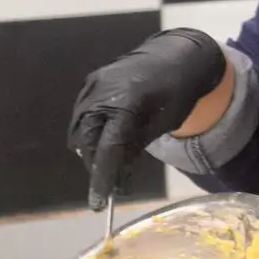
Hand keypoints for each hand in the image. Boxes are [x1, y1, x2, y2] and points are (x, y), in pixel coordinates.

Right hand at [67, 29, 225, 209]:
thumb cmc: (178, 92)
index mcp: (128, 101)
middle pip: (89, 142)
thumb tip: (114, 175)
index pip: (108, 147)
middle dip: (98, 166)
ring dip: (93, 150)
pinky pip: (82, 115)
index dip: (102, 177)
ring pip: (81, 130)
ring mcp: (94, 84)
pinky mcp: (91, 82)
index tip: (99, 203)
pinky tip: (108, 139)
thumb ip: (135, 147)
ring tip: (113, 161)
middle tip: (115, 184)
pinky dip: (91, 132)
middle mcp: (104, 91)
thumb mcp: (164, 124)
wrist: (178, 55)